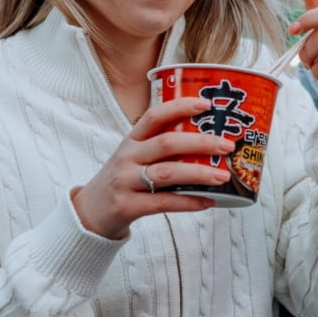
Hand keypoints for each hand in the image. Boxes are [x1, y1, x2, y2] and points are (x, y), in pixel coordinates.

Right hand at [72, 97, 235, 239]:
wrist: (90, 212)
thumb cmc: (122, 180)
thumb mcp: (134, 156)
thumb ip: (162, 147)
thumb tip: (210, 141)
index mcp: (132, 140)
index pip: (155, 116)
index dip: (180, 107)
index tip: (206, 104)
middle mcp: (128, 157)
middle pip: (167, 143)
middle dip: (201, 143)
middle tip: (227, 146)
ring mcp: (126, 181)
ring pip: (167, 173)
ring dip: (199, 173)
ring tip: (223, 176)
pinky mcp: (127, 206)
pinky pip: (163, 202)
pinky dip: (189, 202)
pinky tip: (209, 201)